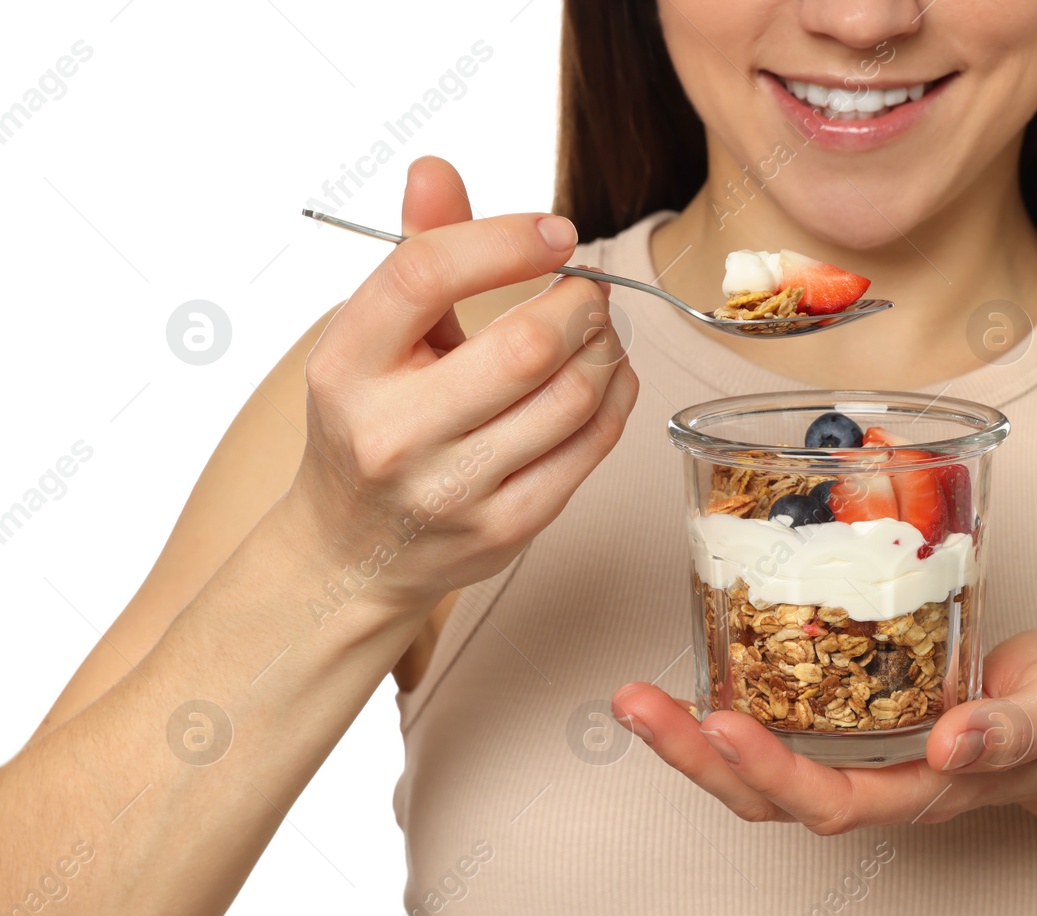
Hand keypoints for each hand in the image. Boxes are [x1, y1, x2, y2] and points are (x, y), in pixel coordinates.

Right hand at [284, 157, 638, 613]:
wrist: (353, 552)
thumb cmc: (372, 424)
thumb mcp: (373, 338)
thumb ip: (415, 252)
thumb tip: (436, 168)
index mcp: (346, 365)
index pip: (425, 273)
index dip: (506, 238)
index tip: (556, 232)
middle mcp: (393, 432)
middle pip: (525, 345)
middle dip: (581, 304)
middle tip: (589, 289)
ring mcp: (452, 489)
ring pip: (571, 398)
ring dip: (607, 349)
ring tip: (599, 331)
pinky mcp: (505, 527)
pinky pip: (589, 448)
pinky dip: (616, 398)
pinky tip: (608, 376)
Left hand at [610, 629, 1036, 833]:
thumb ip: (1017, 728)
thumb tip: (953, 743)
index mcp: (926, 787)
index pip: (831, 800)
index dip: (769, 771)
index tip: (718, 724)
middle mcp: (878, 779)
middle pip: (768, 796)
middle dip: (696, 756)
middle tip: (633, 704)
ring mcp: (858, 751)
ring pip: (759, 766)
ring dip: (691, 738)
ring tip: (632, 697)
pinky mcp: (850, 712)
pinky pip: (777, 722)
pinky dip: (726, 703)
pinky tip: (689, 668)